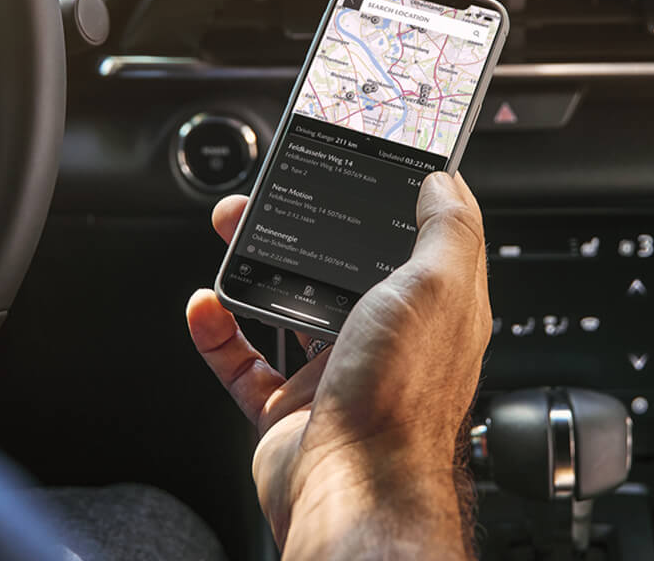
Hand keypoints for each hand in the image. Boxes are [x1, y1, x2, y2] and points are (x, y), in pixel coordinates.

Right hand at [186, 171, 490, 560]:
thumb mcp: (440, 286)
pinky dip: (220, 333)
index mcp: (432, 309)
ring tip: (231, 229)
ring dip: (256, 263)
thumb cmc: (400, 398)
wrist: (353, 492)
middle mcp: (387, 339)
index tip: (364, 161)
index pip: (419, 238)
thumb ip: (447, 229)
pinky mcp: (290, 410)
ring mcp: (336, 374)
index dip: (392, 197)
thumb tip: (445, 181)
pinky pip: (246, 363)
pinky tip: (206, 305)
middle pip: (343, 265)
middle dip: (307, 223)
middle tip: (274, 192)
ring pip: (290, 304)